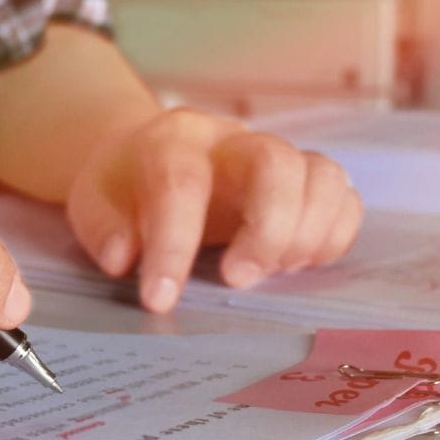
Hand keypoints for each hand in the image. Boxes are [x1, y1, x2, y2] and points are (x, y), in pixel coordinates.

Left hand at [64, 108, 361, 312]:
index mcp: (174, 140)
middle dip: (267, 229)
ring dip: (306, 234)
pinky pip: (344, 198)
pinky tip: (298, 263)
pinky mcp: (305, 180)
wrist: (150, 155)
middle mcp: (233, 140)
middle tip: (238, 281)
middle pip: (276, 163)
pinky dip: (333, 235)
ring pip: (322, 175)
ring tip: (273, 273)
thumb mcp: (94, 203)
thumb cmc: (125, 187)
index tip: (160, 300)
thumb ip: (104, 230)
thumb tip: (123, 259)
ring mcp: (277, 156)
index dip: (174, 245)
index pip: (182, 183)